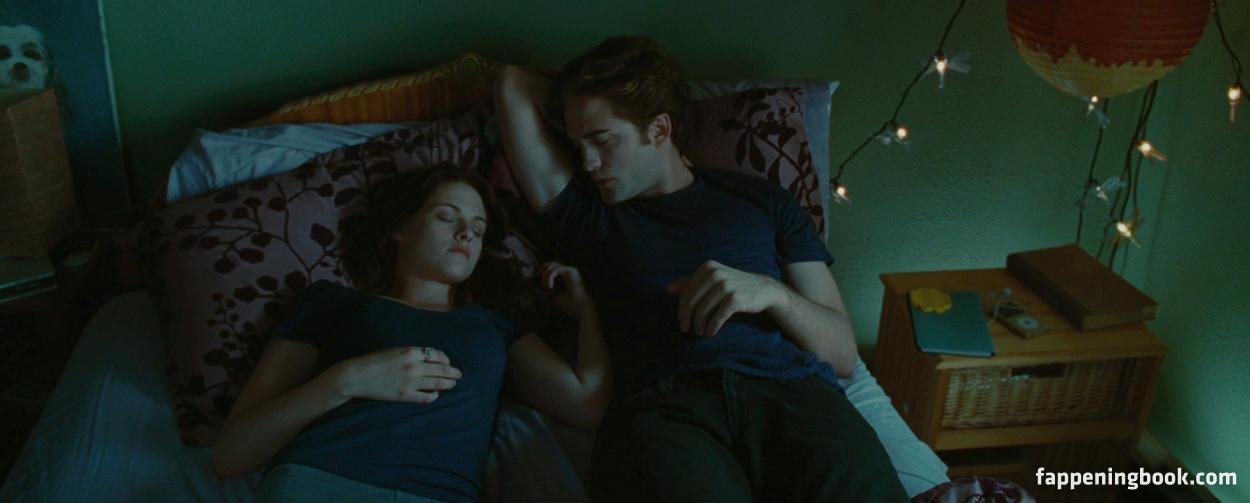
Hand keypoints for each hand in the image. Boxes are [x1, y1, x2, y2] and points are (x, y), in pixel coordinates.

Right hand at [335, 346, 462, 402]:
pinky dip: (434, 395)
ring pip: (437, 383)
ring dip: (448, 384)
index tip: (448, 363)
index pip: (437, 355)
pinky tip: (435, 394)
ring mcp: (410, 381)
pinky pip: (426, 396)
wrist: (358, 376)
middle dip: (452, 372)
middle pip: (441, 370)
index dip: (446, 360)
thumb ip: (412, 354)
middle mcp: (413, 366)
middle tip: (459, 375)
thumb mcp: (395, 351)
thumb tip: (429, 358)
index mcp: (411, 352)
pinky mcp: (405, 395)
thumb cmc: (375, 361)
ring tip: (453, 384)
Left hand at [540, 261, 592, 318]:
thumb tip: (539, 287)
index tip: (537, 279)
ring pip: (552, 266)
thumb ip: (547, 292)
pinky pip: (555, 270)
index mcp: (566, 277)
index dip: (543, 272)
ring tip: (546, 287)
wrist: (580, 308)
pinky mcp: (570, 271)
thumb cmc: (570, 305)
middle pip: (551, 264)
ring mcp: (570, 270)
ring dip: (546, 276)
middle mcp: (568, 272)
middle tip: (538, 277)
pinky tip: (550, 286)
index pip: (552, 269)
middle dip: (543, 271)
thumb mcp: (554, 297)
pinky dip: (550, 277)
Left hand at [667, 260, 784, 337]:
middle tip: (686, 329)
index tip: (681, 321)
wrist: (762, 288)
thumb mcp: (712, 279)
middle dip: (687, 318)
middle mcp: (716, 274)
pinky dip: (711, 327)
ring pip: (703, 310)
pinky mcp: (735, 299)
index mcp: (707, 267)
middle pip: (692, 301)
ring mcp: (726, 286)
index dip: (681, 308)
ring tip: (700, 331)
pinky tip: (710, 332)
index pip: (687, 291)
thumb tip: (668, 289)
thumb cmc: (733, 285)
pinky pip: (717, 317)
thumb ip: (690, 282)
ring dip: (699, 325)